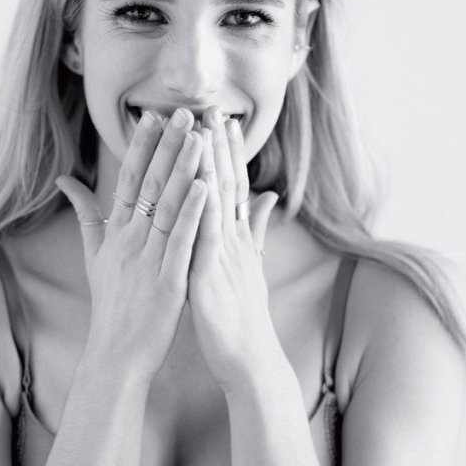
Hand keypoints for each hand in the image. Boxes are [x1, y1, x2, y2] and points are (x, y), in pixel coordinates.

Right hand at [56, 109, 206, 381]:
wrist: (115, 355)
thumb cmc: (111, 305)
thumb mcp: (93, 256)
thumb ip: (85, 216)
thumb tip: (65, 181)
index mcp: (116, 233)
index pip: (127, 180)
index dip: (140, 147)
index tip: (152, 115)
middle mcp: (130, 241)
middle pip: (149, 185)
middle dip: (167, 147)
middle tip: (183, 112)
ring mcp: (149, 260)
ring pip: (167, 206)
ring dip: (184, 169)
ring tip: (199, 137)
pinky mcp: (168, 282)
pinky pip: (182, 241)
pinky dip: (193, 213)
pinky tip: (205, 186)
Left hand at [188, 108, 279, 388]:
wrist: (248, 358)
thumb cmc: (242, 315)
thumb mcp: (248, 265)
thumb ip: (256, 228)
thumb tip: (268, 197)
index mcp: (236, 237)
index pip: (232, 186)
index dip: (227, 152)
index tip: (221, 118)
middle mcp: (234, 239)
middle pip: (227, 184)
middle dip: (219, 146)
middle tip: (212, 108)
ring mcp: (225, 255)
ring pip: (218, 202)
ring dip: (212, 165)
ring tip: (204, 131)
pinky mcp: (211, 275)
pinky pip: (206, 236)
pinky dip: (203, 208)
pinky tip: (197, 182)